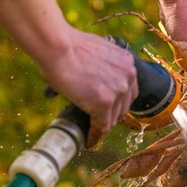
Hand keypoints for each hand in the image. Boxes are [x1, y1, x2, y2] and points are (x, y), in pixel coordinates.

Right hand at [0, 0, 137, 147]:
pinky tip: (89, 140)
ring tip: (94, 133)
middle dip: (112, 115)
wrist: (58, 46)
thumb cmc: (67, 46)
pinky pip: (102, 126)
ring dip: (103, 126)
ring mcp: (118, 90)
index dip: (118, 102)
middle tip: (99, 122)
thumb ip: (103, 65)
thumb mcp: (97, 51)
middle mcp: (128, 76)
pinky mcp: (105, 103)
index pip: (128, 90)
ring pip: (113, 117)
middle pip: (124, 105)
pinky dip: (96, 135)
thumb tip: (96, 74)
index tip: (110, 110)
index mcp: (127, 62)